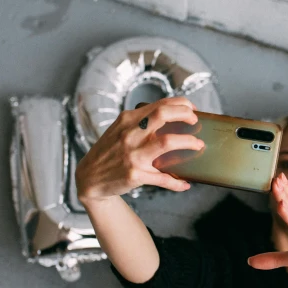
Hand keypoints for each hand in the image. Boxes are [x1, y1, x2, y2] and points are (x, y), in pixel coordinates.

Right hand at [75, 97, 203, 202]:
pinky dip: (177, 182)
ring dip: (188, 142)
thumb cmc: (109, 152)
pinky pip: (163, 178)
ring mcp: (133, 154)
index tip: (193, 110)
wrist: (89, 178)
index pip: (160, 104)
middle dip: (185, 115)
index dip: (182, 104)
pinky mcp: (135, 175)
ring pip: (168, 142)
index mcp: (128, 120)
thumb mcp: (120, 129)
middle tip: (195, 122)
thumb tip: (171, 117)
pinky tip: (185, 184)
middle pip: (163, 114)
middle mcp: (130, 134)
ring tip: (198, 145)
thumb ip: (140, 122)